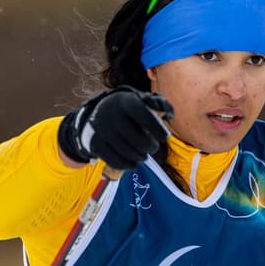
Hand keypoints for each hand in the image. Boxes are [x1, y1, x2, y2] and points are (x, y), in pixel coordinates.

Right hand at [58, 86, 172, 170]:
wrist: (101, 113)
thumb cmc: (130, 110)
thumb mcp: (143, 101)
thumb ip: (160, 104)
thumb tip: (169, 114)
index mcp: (125, 101)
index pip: (141, 113)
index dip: (155, 127)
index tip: (165, 137)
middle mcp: (111, 114)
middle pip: (132, 135)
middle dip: (147, 146)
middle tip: (153, 148)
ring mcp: (101, 129)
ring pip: (122, 149)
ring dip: (137, 157)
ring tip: (143, 156)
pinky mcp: (95, 143)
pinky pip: (111, 158)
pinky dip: (124, 164)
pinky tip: (133, 164)